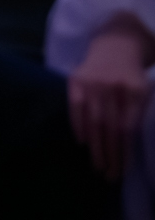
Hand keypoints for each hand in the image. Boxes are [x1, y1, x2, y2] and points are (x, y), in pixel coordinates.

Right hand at [70, 17, 154, 179]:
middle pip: (109, 127)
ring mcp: (91, 82)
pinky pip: (75, 108)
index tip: (122, 170)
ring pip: (92, 120)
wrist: (115, 45)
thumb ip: (138, 114)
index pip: (127, 127)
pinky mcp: (75, 80)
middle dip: (109, 154)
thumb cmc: (132, 76)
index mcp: (134, 90)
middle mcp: (112, 86)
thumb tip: (130, 147)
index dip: (124, 151)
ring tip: (97, 165)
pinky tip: (82, 142)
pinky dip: (77, 126)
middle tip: (108, 174)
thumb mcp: (144, 91)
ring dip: (94, 146)